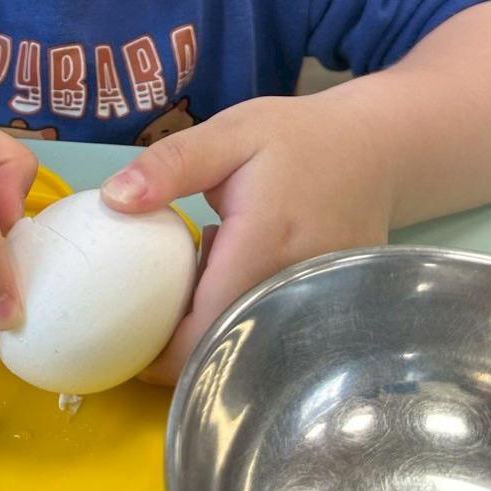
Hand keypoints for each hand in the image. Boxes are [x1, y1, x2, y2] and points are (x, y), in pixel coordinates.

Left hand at [101, 95, 392, 382]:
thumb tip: (113, 200)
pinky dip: (243, 320)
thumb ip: (172, 164)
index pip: (202, 331)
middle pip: (226, 347)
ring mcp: (319, 307)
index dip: (159, 356)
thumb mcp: (230, 134)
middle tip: (143, 323)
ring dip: (212, 332)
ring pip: (251, 345)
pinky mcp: (332, 313)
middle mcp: (294, 290)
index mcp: (262, 248)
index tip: (122, 348)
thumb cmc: (297, 139)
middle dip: (179, 350)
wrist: (377, 149)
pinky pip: (276, 332)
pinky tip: (230, 286)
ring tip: (185, 297)